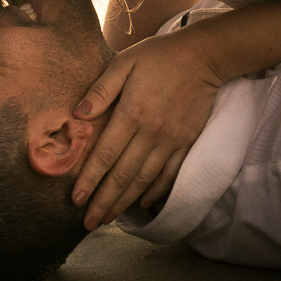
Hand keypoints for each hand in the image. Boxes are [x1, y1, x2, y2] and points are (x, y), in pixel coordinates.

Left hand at [72, 31, 222, 229]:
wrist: (204, 56)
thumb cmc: (160, 56)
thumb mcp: (124, 62)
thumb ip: (101, 90)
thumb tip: (78, 116)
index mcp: (132, 113)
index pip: (105, 155)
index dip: (89, 180)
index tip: (75, 200)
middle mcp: (151, 132)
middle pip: (123, 175)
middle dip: (103, 201)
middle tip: (87, 223)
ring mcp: (172, 140)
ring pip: (145, 180)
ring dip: (125, 202)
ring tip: (109, 219)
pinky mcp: (187, 142)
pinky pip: (170, 174)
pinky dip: (156, 192)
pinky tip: (143, 204)